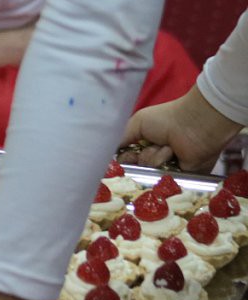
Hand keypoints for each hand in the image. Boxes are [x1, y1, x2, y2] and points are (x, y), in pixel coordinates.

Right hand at [122, 86, 242, 172]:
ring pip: (150, 174)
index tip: (131, 152)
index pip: (126, 161)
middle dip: (141, 157)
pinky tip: (175, 155)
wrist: (194, 124)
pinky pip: (166, 180)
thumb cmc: (165, 119)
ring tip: (169, 147)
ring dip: (156, 157)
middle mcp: (154, 159)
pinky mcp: (182, 177)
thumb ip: (120, 139)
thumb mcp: (137, 123)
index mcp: (143, 145)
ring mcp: (168, 169)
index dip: (126, 159)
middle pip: (136, 170)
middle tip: (151, 145)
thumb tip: (105, 153)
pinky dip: (168, 165)